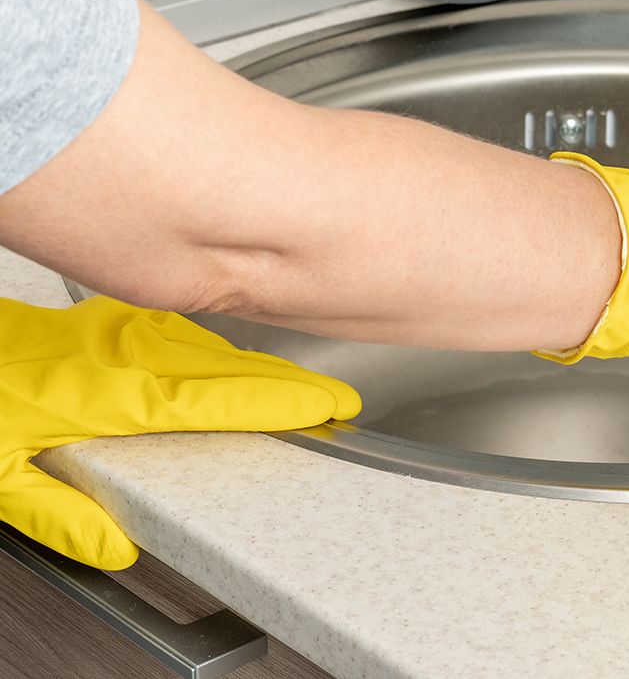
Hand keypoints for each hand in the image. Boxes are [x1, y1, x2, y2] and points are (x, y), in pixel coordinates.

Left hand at [0, 296, 359, 568]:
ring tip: (304, 388)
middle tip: (338, 401)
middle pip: (226, 367)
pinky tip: (241, 363)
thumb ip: (55, 515)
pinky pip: (190, 331)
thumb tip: (117, 546)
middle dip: (289, 384)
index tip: (320, 408)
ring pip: (212, 345)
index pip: (206, 400)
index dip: (270, 403)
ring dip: (263, 366)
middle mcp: (121, 352)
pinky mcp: (117, 317)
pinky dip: (227, 349)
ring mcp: (122, 328)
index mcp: (102, 394)